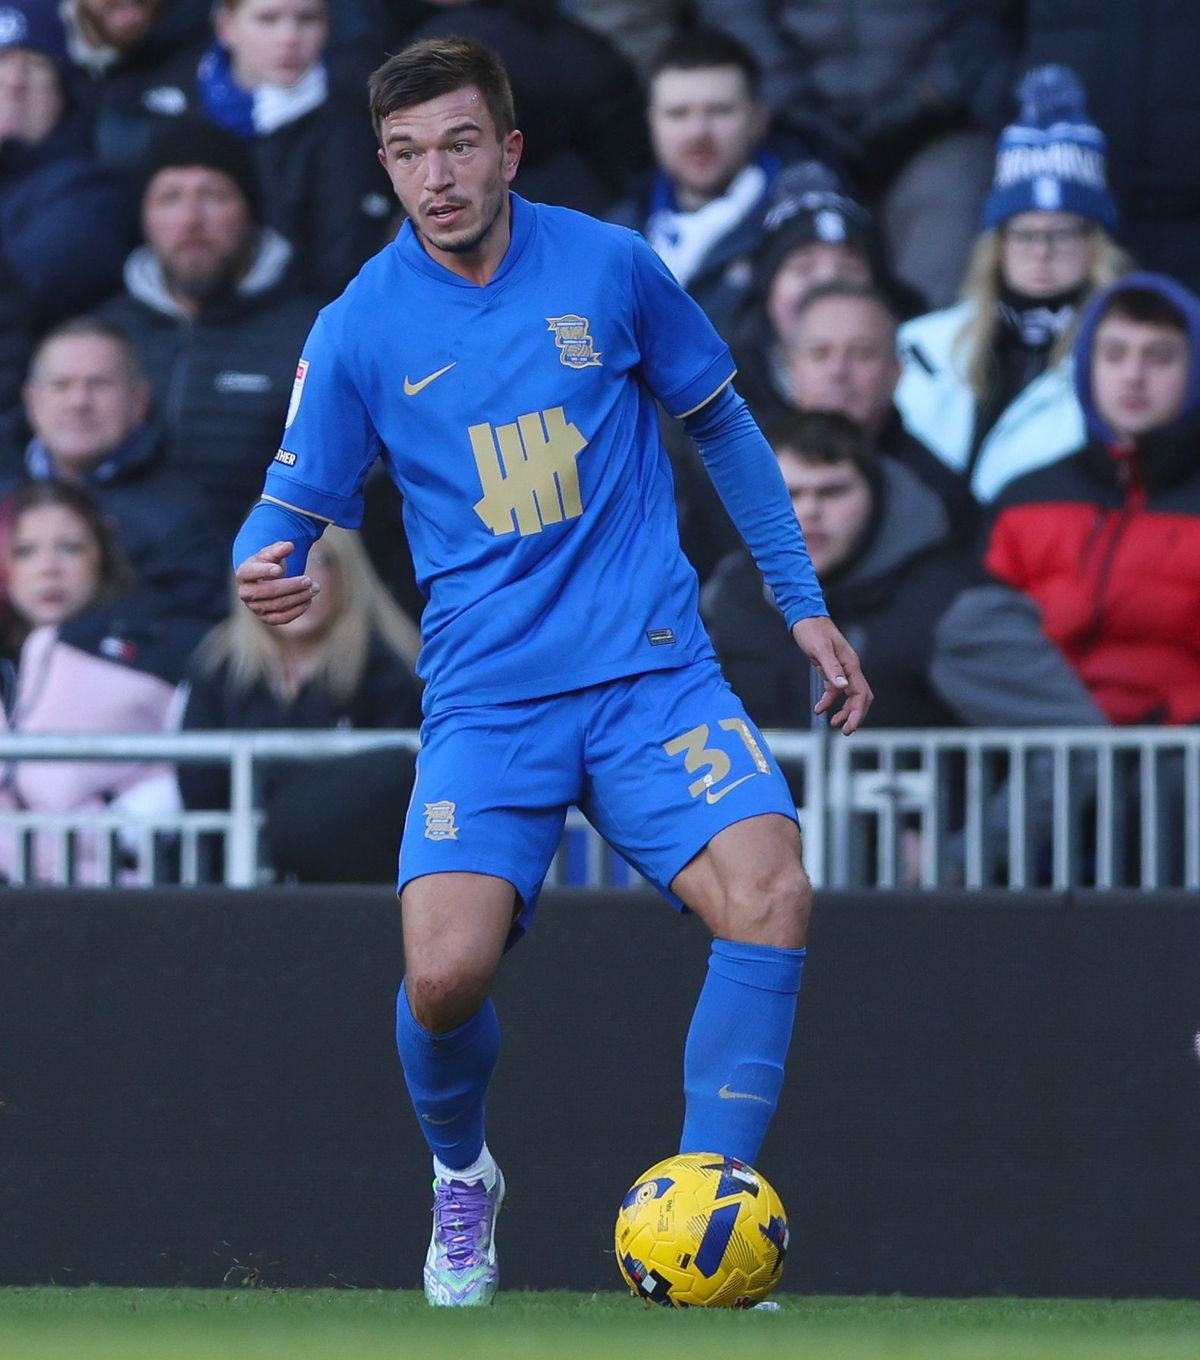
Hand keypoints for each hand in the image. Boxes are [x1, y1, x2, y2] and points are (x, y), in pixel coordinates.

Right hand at [235, 541, 318, 625]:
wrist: (265, 581)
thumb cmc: (267, 563)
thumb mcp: (271, 553)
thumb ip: (278, 549)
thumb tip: (289, 545)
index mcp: (243, 574)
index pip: (251, 573)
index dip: (264, 572)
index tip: (279, 569)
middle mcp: (245, 593)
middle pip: (268, 591)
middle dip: (290, 586)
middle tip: (308, 580)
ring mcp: (255, 608)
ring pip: (277, 605)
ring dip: (299, 597)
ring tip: (315, 588)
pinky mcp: (266, 618)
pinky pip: (282, 618)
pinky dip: (297, 610)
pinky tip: (308, 601)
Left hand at [790, 615, 872, 734]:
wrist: (804, 617)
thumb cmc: (812, 630)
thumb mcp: (820, 649)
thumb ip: (831, 668)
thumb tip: (842, 687)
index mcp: (850, 664)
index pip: (861, 693)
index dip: (858, 712)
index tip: (850, 726)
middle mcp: (849, 667)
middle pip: (859, 697)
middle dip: (854, 715)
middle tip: (845, 731)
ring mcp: (841, 669)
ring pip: (848, 695)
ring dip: (843, 710)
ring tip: (834, 723)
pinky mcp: (831, 669)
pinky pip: (835, 689)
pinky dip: (829, 700)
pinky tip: (820, 708)